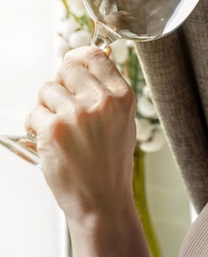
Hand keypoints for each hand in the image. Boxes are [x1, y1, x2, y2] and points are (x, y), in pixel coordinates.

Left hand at [26, 46, 136, 221]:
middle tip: (61, 103)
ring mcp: (76, 114)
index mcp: (122, 96)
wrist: (102, 200)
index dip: (77, 57)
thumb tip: (85, 64)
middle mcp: (101, 101)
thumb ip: (107, 91)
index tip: (70, 63)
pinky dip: (35, 124)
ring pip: (47, 89)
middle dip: (59, 83)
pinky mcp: (54, 130)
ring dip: (46, 105)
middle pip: (67, 68)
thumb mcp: (124, 120)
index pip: (95, 55)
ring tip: (57, 126)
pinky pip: (34, 112)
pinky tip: (47, 138)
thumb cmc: (111, 163)